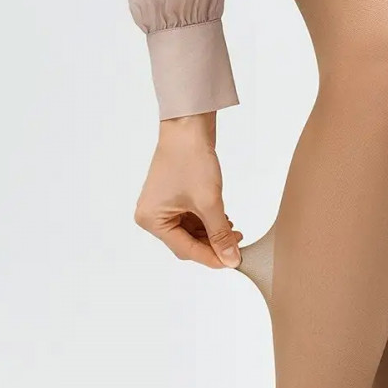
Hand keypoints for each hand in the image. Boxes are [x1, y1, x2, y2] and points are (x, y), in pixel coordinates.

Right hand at [134, 112, 242, 268]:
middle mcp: (151, 215)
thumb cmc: (190, 159)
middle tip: (237, 245)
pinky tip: (223, 219)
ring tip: (233, 230)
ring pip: (191, 232)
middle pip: (187, 243)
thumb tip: (230, 259)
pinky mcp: (172, 198)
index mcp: (151, 219)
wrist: (188, 125)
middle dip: (213, 244)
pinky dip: (208, 222)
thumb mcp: (209, 202)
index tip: (232, 262)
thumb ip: (220, 234)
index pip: (185, 250)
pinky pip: (191, 219)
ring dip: (212, 233)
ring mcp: (161, 206)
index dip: (211, 257)